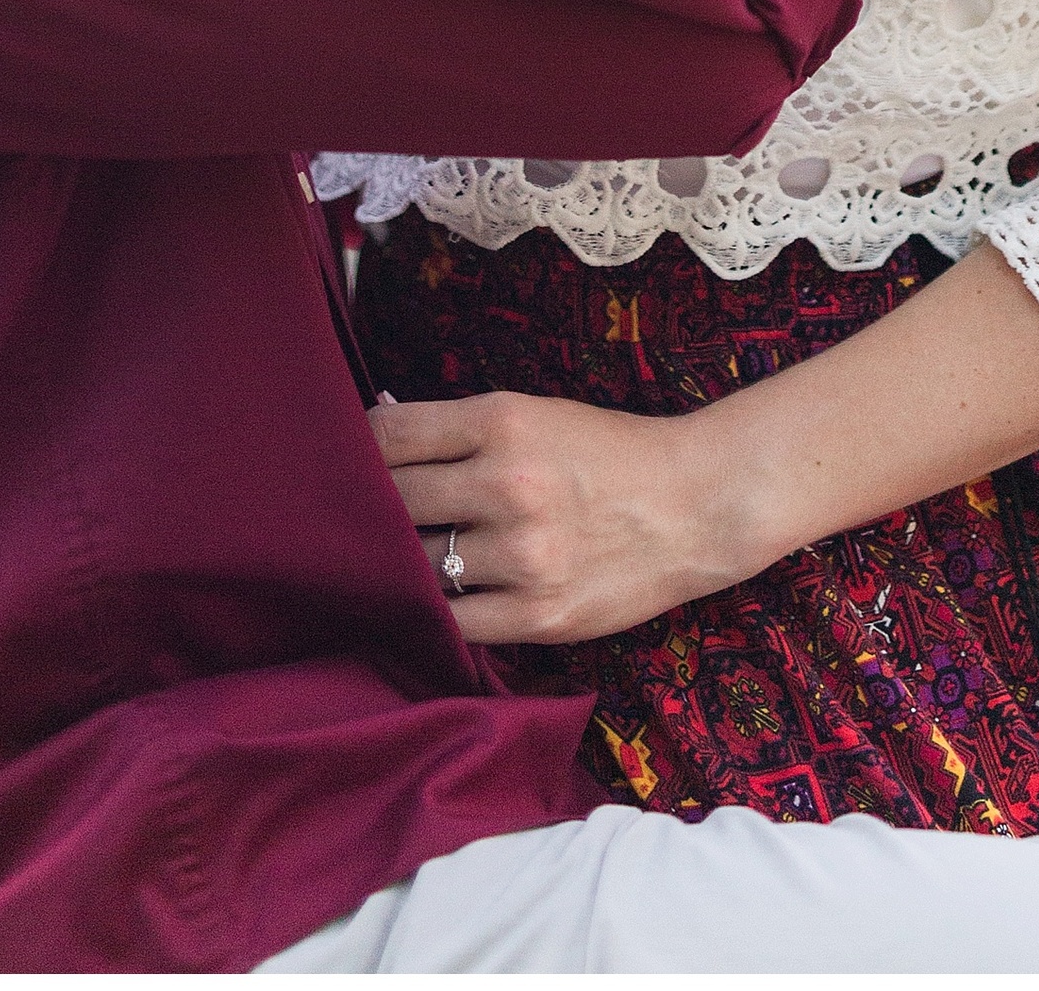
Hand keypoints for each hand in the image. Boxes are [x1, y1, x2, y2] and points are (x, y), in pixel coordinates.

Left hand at [372, 389, 746, 644]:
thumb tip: (375, 430)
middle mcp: (508, 484)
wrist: (696, 505)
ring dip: (403, 565)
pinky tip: (435, 599)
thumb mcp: (537, 414)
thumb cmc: (608, 453)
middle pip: (393, 502)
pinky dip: (437, 612)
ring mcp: (524, 554)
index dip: (355, 448)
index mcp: (503, 420)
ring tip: (398, 560)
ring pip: (418, 566)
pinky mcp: (540, 615)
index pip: (391, 434)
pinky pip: (454, 622)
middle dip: (367, 509)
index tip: (342, 459)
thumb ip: (461, 430)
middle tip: (352, 518)